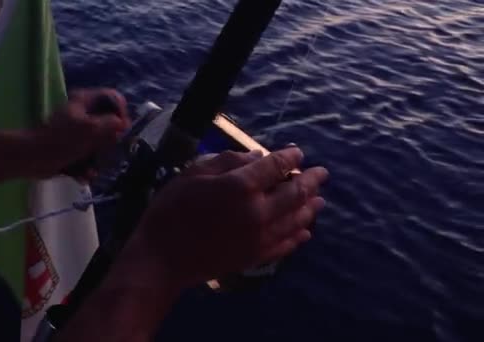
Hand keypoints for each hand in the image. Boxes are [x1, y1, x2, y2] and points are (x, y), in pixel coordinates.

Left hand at [38, 88, 129, 178]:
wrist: (33, 159)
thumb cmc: (62, 140)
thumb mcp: (91, 128)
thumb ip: (112, 123)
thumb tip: (124, 123)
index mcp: (85, 101)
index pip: (113, 98)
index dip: (121, 113)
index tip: (121, 129)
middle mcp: (83, 113)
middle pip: (109, 124)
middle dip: (110, 141)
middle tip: (106, 149)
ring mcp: (78, 132)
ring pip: (101, 144)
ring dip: (99, 158)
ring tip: (92, 167)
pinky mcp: (73, 148)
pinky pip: (89, 157)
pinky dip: (88, 167)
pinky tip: (84, 174)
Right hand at [119, 148, 328, 289]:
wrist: (161, 259)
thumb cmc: (170, 210)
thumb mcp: (192, 174)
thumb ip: (227, 161)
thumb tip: (257, 156)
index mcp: (240, 186)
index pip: (275, 166)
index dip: (289, 157)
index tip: (297, 152)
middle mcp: (258, 211)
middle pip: (294, 192)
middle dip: (311, 181)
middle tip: (323, 174)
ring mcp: (260, 237)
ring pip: (296, 220)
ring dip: (310, 208)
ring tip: (320, 201)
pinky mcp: (256, 257)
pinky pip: (286, 245)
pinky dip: (298, 236)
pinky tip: (305, 232)